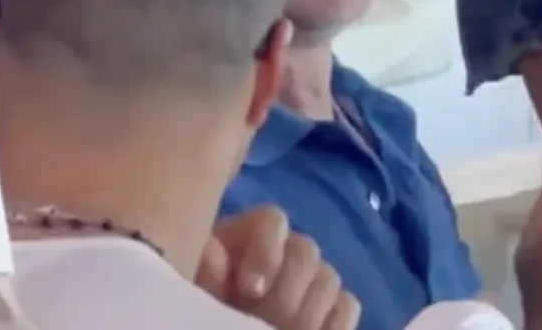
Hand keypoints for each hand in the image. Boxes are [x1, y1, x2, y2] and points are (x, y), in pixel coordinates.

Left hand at [198, 208, 359, 329]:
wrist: (216, 323)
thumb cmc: (198, 306)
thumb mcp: (193, 288)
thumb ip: (204, 271)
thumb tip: (214, 253)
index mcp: (246, 238)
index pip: (272, 221)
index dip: (266, 252)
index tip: (250, 290)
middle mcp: (284, 251)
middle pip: (306, 251)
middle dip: (287, 294)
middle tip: (264, 324)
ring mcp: (311, 279)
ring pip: (329, 278)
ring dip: (307, 314)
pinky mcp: (331, 307)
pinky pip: (348, 304)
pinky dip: (335, 324)